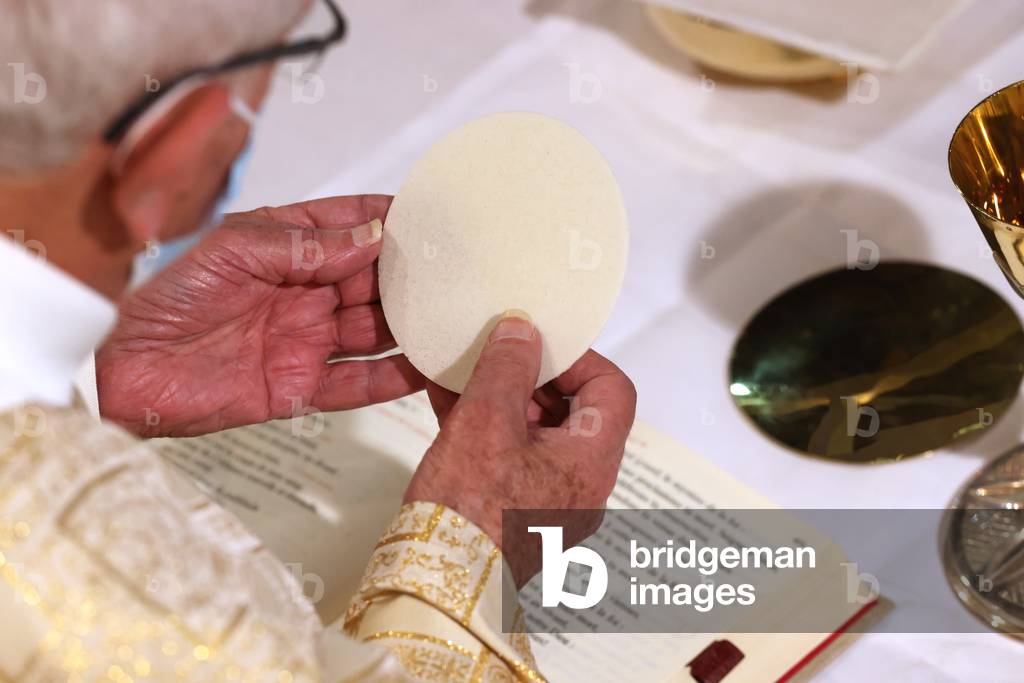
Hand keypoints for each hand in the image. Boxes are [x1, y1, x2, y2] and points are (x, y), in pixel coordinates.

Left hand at [97, 195, 423, 437]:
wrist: (126, 370)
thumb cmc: (165, 300)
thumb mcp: (233, 251)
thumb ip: (304, 245)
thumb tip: (370, 236)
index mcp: (286, 248)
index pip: (352, 226)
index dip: (392, 219)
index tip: (433, 214)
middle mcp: (305, 293)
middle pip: (374, 282)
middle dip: (412, 275)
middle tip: (456, 271)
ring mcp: (307, 341)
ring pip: (375, 332)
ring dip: (411, 325)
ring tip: (454, 317)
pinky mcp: (302, 388)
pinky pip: (358, 383)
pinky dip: (393, 378)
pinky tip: (426, 369)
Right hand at [403, 312, 635, 584]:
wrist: (438, 586)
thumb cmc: (468, 513)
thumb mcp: (485, 420)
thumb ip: (507, 367)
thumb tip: (522, 332)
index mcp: (591, 462)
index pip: (612, 391)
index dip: (578, 358)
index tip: (537, 344)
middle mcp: (582, 486)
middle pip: (575, 412)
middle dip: (532, 377)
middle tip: (496, 354)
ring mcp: (552, 504)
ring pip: (539, 434)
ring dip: (504, 400)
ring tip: (463, 374)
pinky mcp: (520, 514)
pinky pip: (514, 458)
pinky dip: (489, 429)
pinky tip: (448, 404)